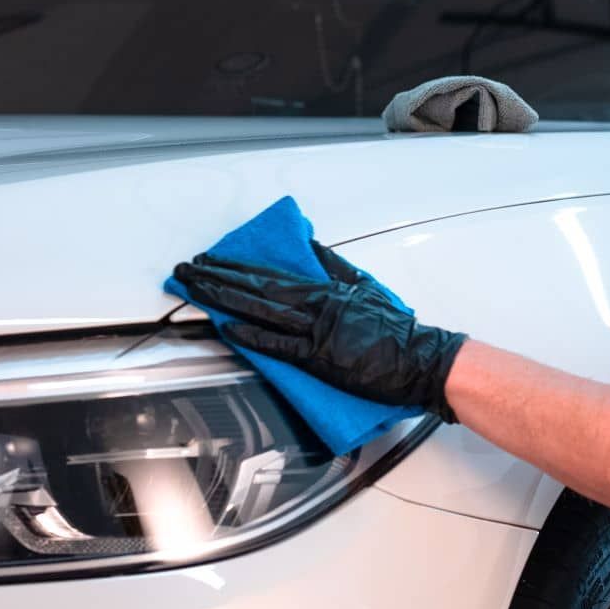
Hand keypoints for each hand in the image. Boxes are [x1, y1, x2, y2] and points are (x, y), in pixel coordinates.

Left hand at [172, 242, 467, 422]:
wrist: (423, 360)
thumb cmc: (397, 331)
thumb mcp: (364, 287)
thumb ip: (334, 267)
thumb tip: (312, 247)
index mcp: (326, 290)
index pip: (271, 274)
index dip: (235, 266)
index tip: (209, 260)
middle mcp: (318, 307)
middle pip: (257, 287)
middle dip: (217, 277)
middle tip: (186, 269)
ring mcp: (317, 332)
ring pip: (261, 310)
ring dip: (225, 298)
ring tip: (196, 289)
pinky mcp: (321, 359)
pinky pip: (280, 345)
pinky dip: (253, 336)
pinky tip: (229, 328)